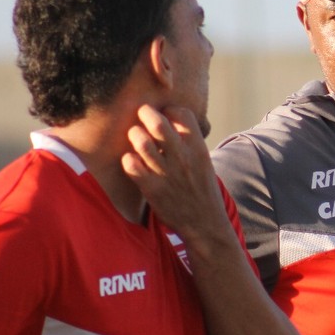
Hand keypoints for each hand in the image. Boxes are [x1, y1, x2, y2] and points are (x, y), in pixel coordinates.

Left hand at [122, 104, 228, 241]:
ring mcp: (167, 173)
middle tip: (141, 115)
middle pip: (159, 124)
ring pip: (142, 143)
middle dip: (146, 113)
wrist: (205, 223)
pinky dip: (128, 159)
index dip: (169, 110)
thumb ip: (189, 143)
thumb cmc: (202, 190)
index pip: (181, 114)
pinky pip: (132, 166)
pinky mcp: (153, 189)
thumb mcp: (204, 162)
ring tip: (136, 137)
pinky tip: (132, 161)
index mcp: (198, 148)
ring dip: (135, 135)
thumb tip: (171, 121)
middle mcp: (183, 158)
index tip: (164, 115)